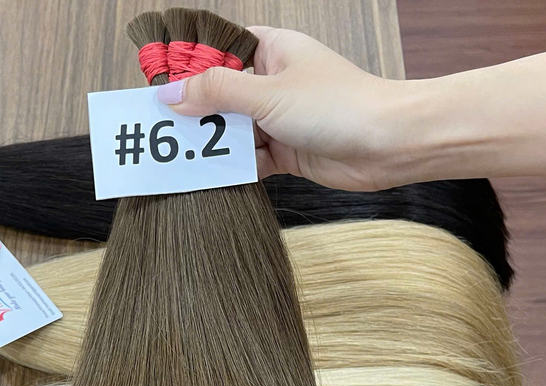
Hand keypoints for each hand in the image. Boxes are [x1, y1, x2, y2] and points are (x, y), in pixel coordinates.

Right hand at [157, 27, 420, 190]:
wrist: (387, 145)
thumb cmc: (338, 106)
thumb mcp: (267, 94)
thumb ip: (217, 93)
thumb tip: (172, 94)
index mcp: (271, 49)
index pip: (218, 49)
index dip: (188, 65)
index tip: (159, 85)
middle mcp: (274, 81)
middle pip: (221, 93)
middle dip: (195, 112)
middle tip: (161, 130)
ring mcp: (280, 118)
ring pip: (234, 129)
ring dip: (213, 144)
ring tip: (181, 158)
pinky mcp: (287, 151)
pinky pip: (250, 158)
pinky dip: (234, 168)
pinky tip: (213, 177)